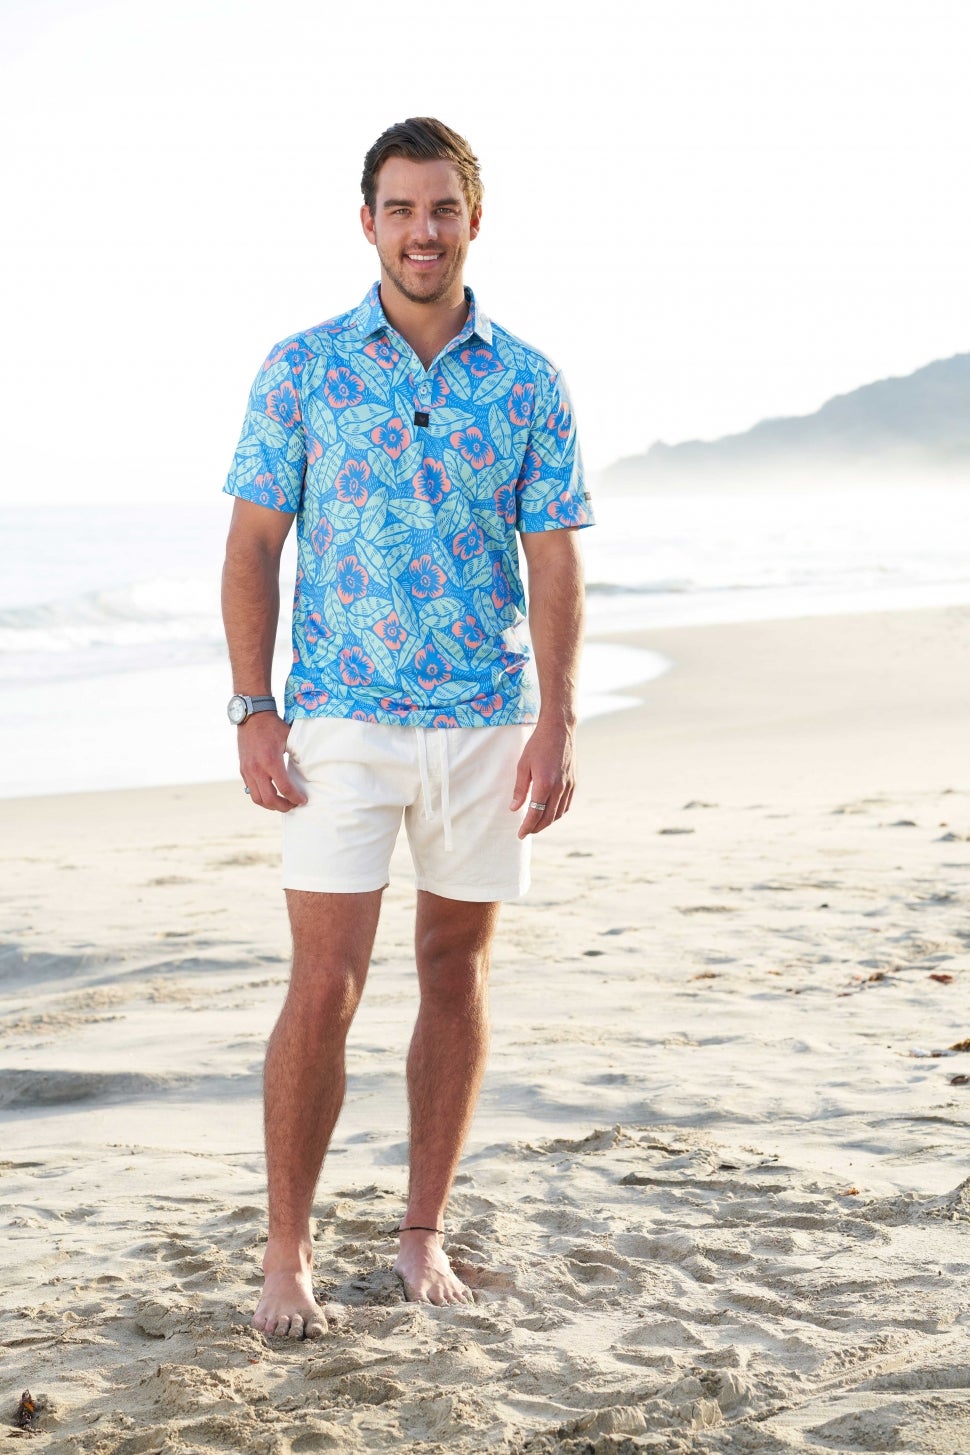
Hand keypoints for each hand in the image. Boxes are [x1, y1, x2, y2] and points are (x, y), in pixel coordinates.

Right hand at [238, 714, 306, 811]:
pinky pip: (251, 791)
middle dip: (283, 807)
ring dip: (271, 805)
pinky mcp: (243, 770)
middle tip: (294, 806)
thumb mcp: (289, 739)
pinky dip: (262, 797)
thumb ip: (297, 755)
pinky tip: (271, 795)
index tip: (303, 801)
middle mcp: (257, 768)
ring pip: (257, 799)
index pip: (284, 787)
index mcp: (270, 760)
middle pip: (269, 799)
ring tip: (282, 804)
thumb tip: (310, 771)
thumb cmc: (273, 727)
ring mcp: (247, 771)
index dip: (295, 797)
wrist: (252, 717)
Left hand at [509, 720, 575, 838]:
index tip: (520, 834)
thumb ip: (520, 789)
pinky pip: (566, 804)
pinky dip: (558, 813)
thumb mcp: (523, 765)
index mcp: (544, 784)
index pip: (535, 813)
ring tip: (536, 824)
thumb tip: (514, 808)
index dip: (527, 826)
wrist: (559, 729)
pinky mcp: (573, 782)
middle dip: (536, 828)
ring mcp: (569, 785)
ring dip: (548, 822)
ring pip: (559, 813)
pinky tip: (550, 812)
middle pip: (548, 817)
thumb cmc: (538, 745)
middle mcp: (559, 788)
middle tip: (526, 832)